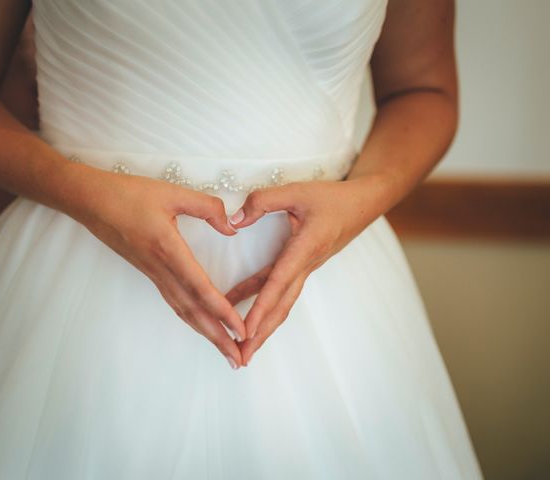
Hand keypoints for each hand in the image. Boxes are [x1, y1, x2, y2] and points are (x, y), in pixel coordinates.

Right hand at [64, 162, 247, 368]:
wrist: (90, 202)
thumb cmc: (128, 194)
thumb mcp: (172, 193)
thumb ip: (206, 207)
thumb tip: (231, 227)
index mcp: (168, 249)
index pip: (200, 288)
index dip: (223, 311)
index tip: (242, 330)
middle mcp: (160, 269)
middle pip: (193, 311)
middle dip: (218, 337)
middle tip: (239, 359)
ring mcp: (153, 274)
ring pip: (183, 311)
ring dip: (206, 333)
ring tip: (225, 351)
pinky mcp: (149, 273)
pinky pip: (174, 302)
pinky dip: (192, 318)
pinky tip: (202, 326)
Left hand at [224, 177, 384, 365]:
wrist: (365, 204)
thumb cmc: (333, 197)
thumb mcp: (297, 191)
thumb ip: (264, 201)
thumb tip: (235, 221)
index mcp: (305, 249)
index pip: (278, 283)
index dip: (260, 307)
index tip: (244, 330)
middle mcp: (307, 266)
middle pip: (281, 307)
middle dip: (260, 334)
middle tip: (241, 358)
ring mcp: (307, 269)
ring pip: (282, 303)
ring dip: (263, 327)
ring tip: (243, 348)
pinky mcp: (304, 267)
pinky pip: (281, 290)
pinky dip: (263, 304)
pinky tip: (243, 309)